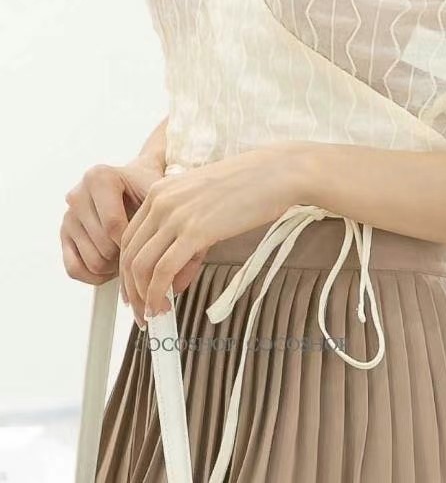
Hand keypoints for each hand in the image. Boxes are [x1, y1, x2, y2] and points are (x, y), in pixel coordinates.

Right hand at [61, 157, 163, 291]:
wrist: (134, 183)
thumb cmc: (147, 187)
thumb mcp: (157, 189)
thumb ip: (160, 207)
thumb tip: (166, 241)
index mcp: (98, 177)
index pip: (113, 225)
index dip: (133, 243)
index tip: (149, 245)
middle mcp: (78, 194)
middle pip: (103, 246)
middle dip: (126, 256)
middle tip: (141, 250)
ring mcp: (68, 216)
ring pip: (92, 262)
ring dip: (115, 267)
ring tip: (130, 253)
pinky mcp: (63, 235)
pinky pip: (75, 269)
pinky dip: (96, 276)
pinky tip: (113, 265)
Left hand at [118, 142, 309, 328]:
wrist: (276, 173)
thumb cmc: (249, 186)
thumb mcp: (204, 207)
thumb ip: (184, 239)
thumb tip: (172, 279)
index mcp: (160, 191)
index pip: (129, 238)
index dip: (127, 271)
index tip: (135, 292)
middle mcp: (161, 201)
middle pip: (129, 254)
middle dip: (131, 290)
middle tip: (142, 313)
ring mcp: (176, 215)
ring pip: (141, 265)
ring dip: (143, 297)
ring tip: (153, 315)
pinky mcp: (195, 231)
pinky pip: (163, 270)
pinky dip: (157, 294)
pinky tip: (164, 306)